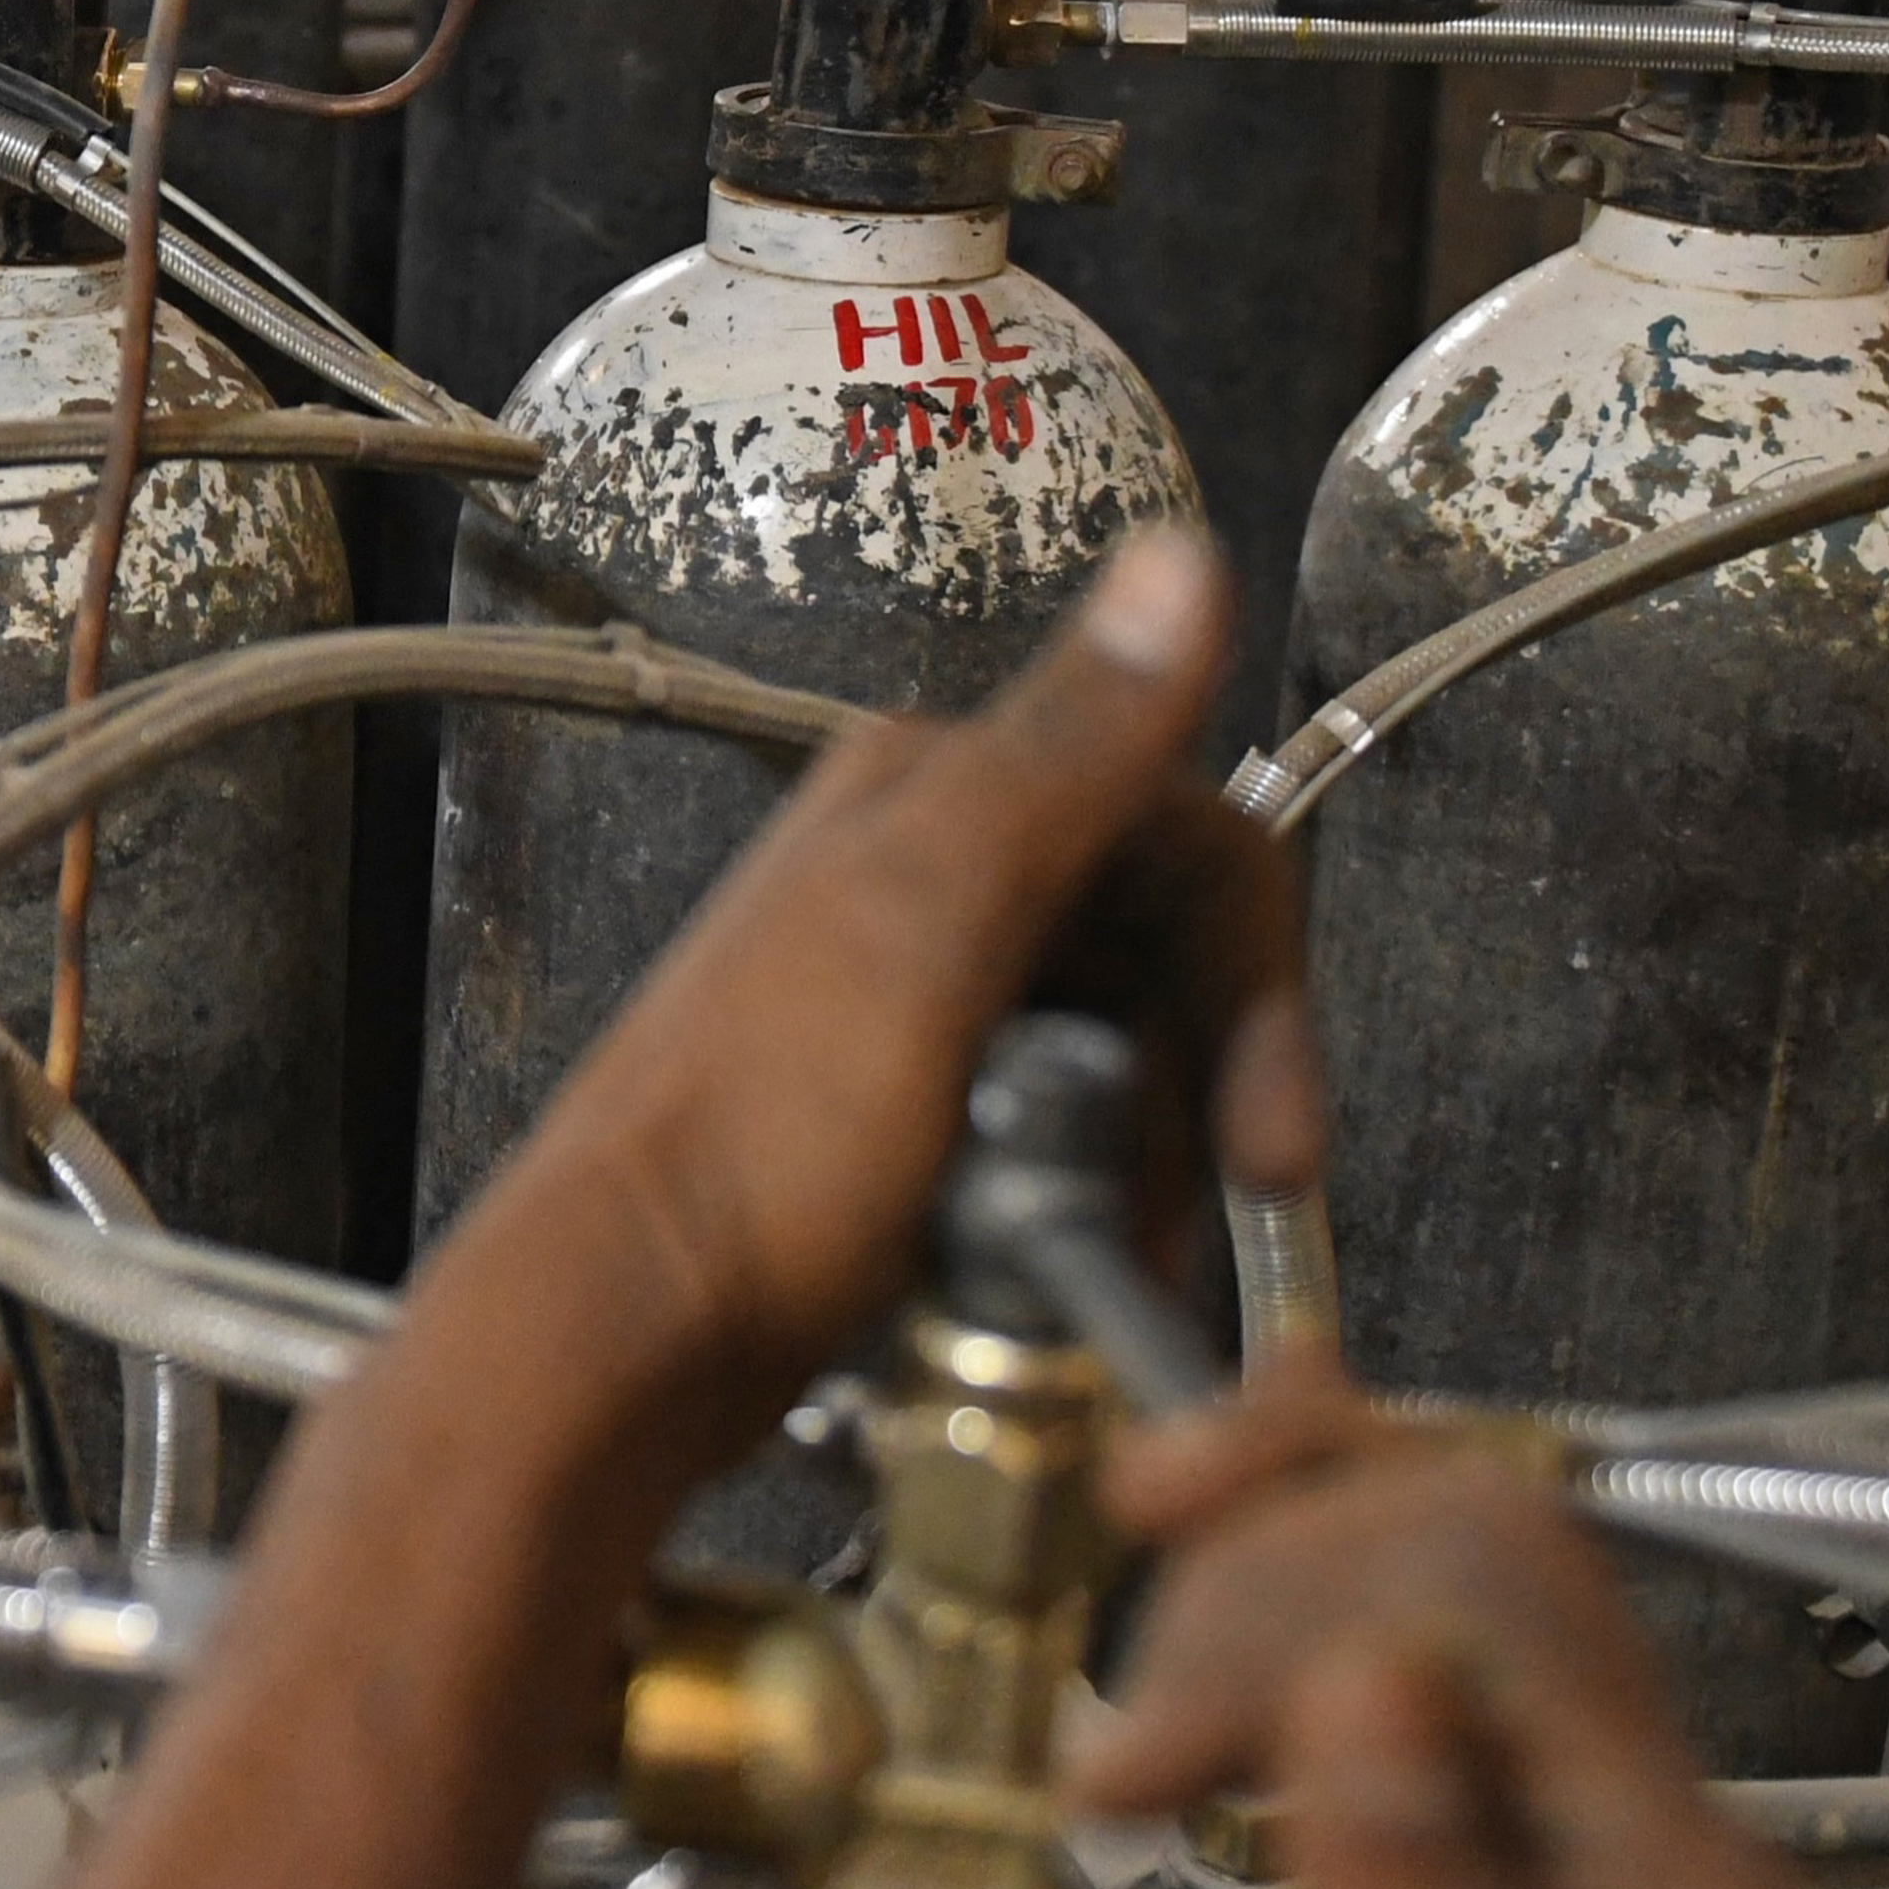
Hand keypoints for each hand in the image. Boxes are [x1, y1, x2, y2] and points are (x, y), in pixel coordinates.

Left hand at [406, 525, 1314, 1479]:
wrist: (619, 1330)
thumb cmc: (748, 1153)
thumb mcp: (932, 929)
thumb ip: (1067, 752)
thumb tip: (1179, 557)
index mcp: (926, 800)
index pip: (1189, 840)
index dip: (1255, 989)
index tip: (1269, 1141)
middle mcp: (914, 875)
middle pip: (1160, 955)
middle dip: (1196, 1091)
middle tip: (1190, 1205)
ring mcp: (908, 998)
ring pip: (1114, 1053)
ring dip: (1147, 1162)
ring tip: (1112, 1255)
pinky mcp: (898, 1106)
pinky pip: (1049, 1133)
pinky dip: (1079, 1200)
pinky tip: (1056, 1263)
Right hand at [1073, 1420, 1888, 1888]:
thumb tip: (1370, 1682)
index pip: (1503, 1601)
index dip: (1293, 1614)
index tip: (1130, 1762)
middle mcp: (1619, 1874)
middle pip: (1453, 1550)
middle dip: (1256, 1568)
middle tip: (1105, 1744)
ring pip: (1393, 1608)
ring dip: (1234, 1587)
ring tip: (1109, 1711)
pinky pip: (1340, 1740)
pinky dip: (1229, 1680)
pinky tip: (1141, 1698)